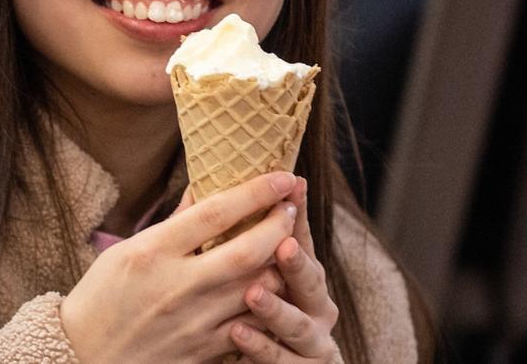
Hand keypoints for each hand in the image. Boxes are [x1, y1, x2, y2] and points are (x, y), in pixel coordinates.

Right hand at [60, 171, 301, 362]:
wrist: (84, 356)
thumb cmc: (101, 298)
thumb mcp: (125, 250)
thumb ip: (171, 223)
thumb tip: (204, 190)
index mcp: (153, 251)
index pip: (216, 212)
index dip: (256, 191)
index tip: (280, 175)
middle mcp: (178, 285)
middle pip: (248, 250)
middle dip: (281, 224)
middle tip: (292, 207)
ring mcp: (194, 321)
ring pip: (260, 289)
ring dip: (283, 264)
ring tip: (291, 245)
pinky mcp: (204, 351)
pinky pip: (252, 326)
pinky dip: (270, 305)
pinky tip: (276, 289)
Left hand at [227, 180, 340, 363]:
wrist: (281, 360)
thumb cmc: (261, 308)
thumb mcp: (253, 270)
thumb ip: (241, 233)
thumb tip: (209, 180)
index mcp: (306, 274)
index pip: (303, 240)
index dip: (297, 216)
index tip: (290, 192)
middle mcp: (317, 305)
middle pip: (311, 282)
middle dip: (297, 263)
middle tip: (282, 245)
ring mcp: (312, 341)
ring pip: (297, 325)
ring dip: (276, 308)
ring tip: (253, 293)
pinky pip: (280, 361)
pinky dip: (260, 347)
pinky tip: (238, 333)